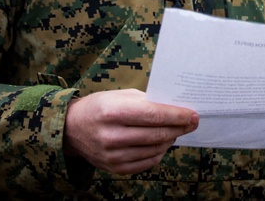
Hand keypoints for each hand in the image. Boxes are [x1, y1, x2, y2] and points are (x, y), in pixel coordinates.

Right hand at [63, 88, 197, 173]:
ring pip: (155, 150)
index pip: (154, 115)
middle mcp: (112, 136)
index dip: (177, 115)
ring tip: (176, 130)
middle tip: (192, 122)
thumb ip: (147, 102)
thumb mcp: (120, 96)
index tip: (193, 114)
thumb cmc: (100, 107)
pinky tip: (162, 143)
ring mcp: (113, 156)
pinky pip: (147, 162)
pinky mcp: (114, 169)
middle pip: (157, 134)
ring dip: (171, 139)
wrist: (72, 129)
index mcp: (113, 112)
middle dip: (180, 128)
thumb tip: (176, 108)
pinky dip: (159, 152)